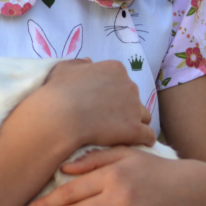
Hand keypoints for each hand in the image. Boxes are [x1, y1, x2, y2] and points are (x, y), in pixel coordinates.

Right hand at [41, 59, 155, 150]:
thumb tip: (89, 62)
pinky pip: (148, 135)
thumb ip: (78, 64)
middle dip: (124, 107)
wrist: (60, 117)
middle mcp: (129, 85)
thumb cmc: (58, 92)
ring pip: (143, 116)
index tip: (103, 104)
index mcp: (115, 69)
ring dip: (135, 123)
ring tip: (121, 134)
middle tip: (108, 119)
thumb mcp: (63, 69)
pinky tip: (137, 144)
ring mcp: (134, 108)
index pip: (122, 81)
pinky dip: (144, 139)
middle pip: (133, 98)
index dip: (114, 94)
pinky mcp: (135, 129)